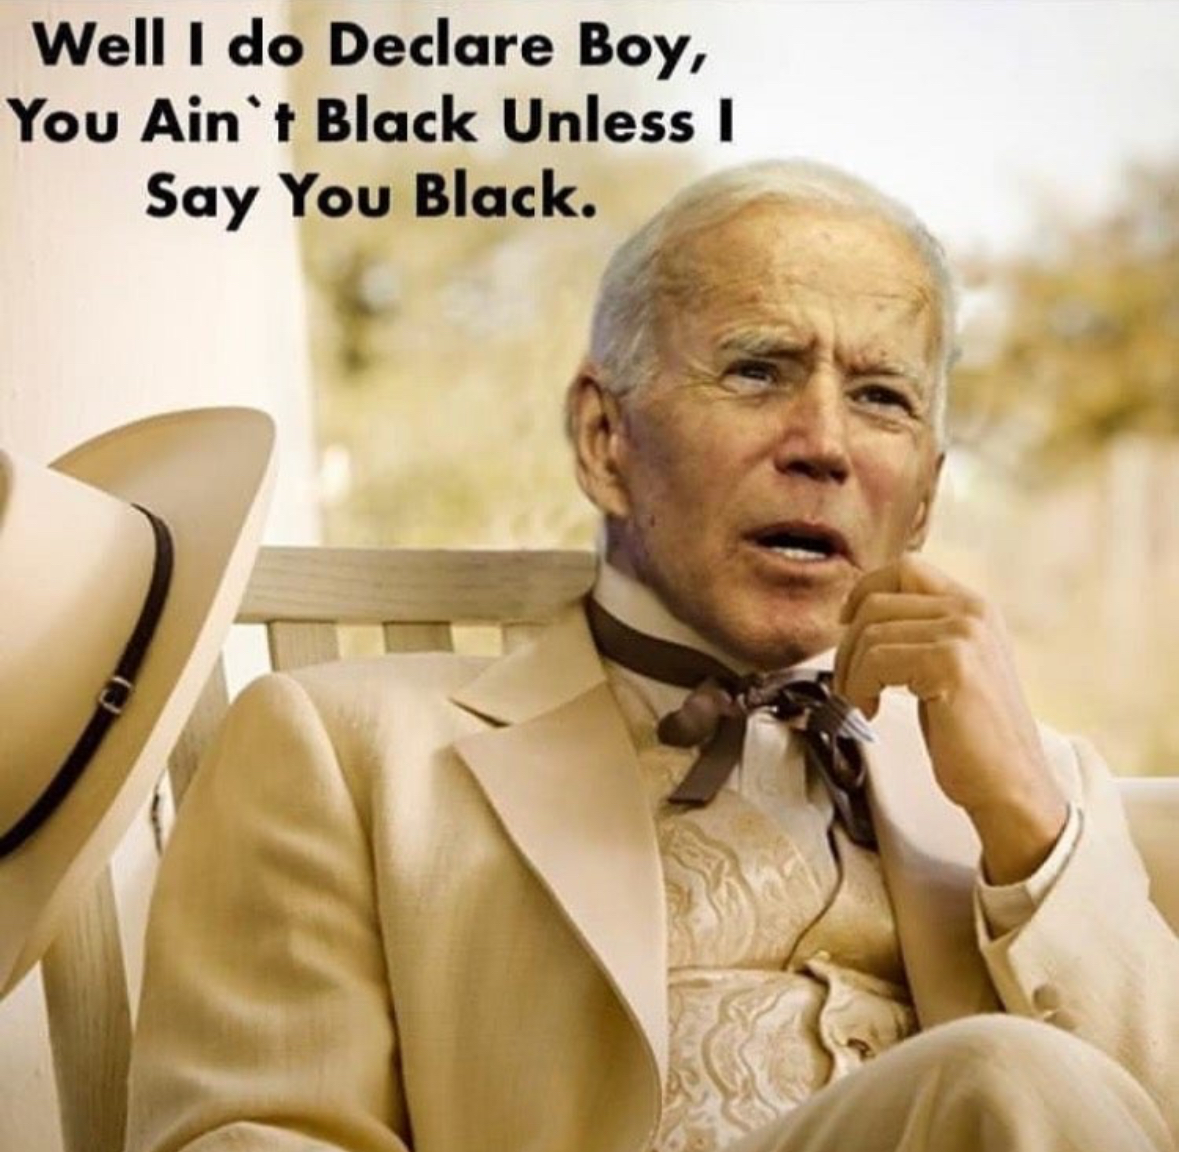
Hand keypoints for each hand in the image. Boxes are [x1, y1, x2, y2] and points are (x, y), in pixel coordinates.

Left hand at [833, 555, 1067, 883]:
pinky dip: (859, 689)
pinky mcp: (951, 663)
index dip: (866, 590)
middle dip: (847, 645)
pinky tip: (871, 712)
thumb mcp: (949, 668)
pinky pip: (876, 661)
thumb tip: (861, 615)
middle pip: (878, 601)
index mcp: (975, 607)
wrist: (1010, 786)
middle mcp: (973, 612)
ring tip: (860, 703)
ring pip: (870, 633)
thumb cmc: (972, 737)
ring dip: (850, 673)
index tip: (846, 622)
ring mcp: (964, 634)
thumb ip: (921, 634)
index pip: (907, 567)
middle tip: (847, 685)